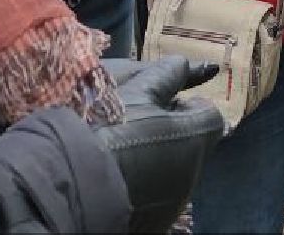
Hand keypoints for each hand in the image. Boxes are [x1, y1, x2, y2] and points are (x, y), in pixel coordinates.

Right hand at [95, 57, 225, 233]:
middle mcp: (194, 173)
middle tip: (137, 125)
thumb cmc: (108, 129)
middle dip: (173, 132)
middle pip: (193, 145)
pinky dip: (145, 185)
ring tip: (122, 152)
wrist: (74, 185)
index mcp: (196, 137)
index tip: (161, 103)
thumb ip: (169, 75)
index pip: (210, 115)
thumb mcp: (137, 92)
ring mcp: (175, 201)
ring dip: (159, 159)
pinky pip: (158, 195)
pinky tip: (118, 177)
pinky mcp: (157, 221)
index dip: (186, 105)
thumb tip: (193, 64)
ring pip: (176, 171)